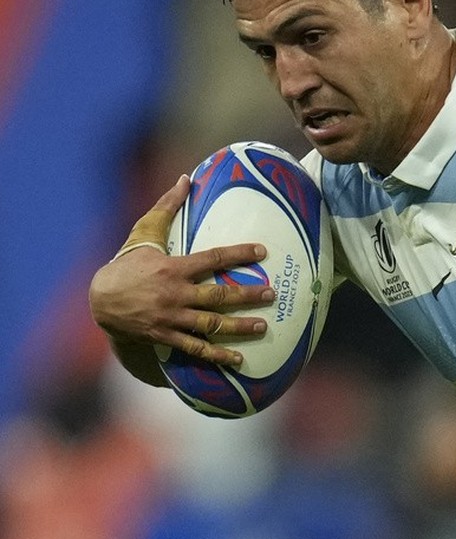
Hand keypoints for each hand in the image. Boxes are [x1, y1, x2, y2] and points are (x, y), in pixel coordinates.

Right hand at [88, 175, 273, 370]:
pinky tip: (238, 359)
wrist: (100, 300)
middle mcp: (174, 294)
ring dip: (239, 327)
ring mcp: (171, 317)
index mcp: (173, 268)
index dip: (239, 254)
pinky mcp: (165, 336)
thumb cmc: (127, 263)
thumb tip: (186, 178)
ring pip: (211, 324)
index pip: (213, 259)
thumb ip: (167, 206)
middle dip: (247, 295)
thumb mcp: (144, 232)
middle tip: (272, 294)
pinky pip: (195, 348)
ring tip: (263, 326)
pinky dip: (216, 355)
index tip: (262, 251)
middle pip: (218, 296)